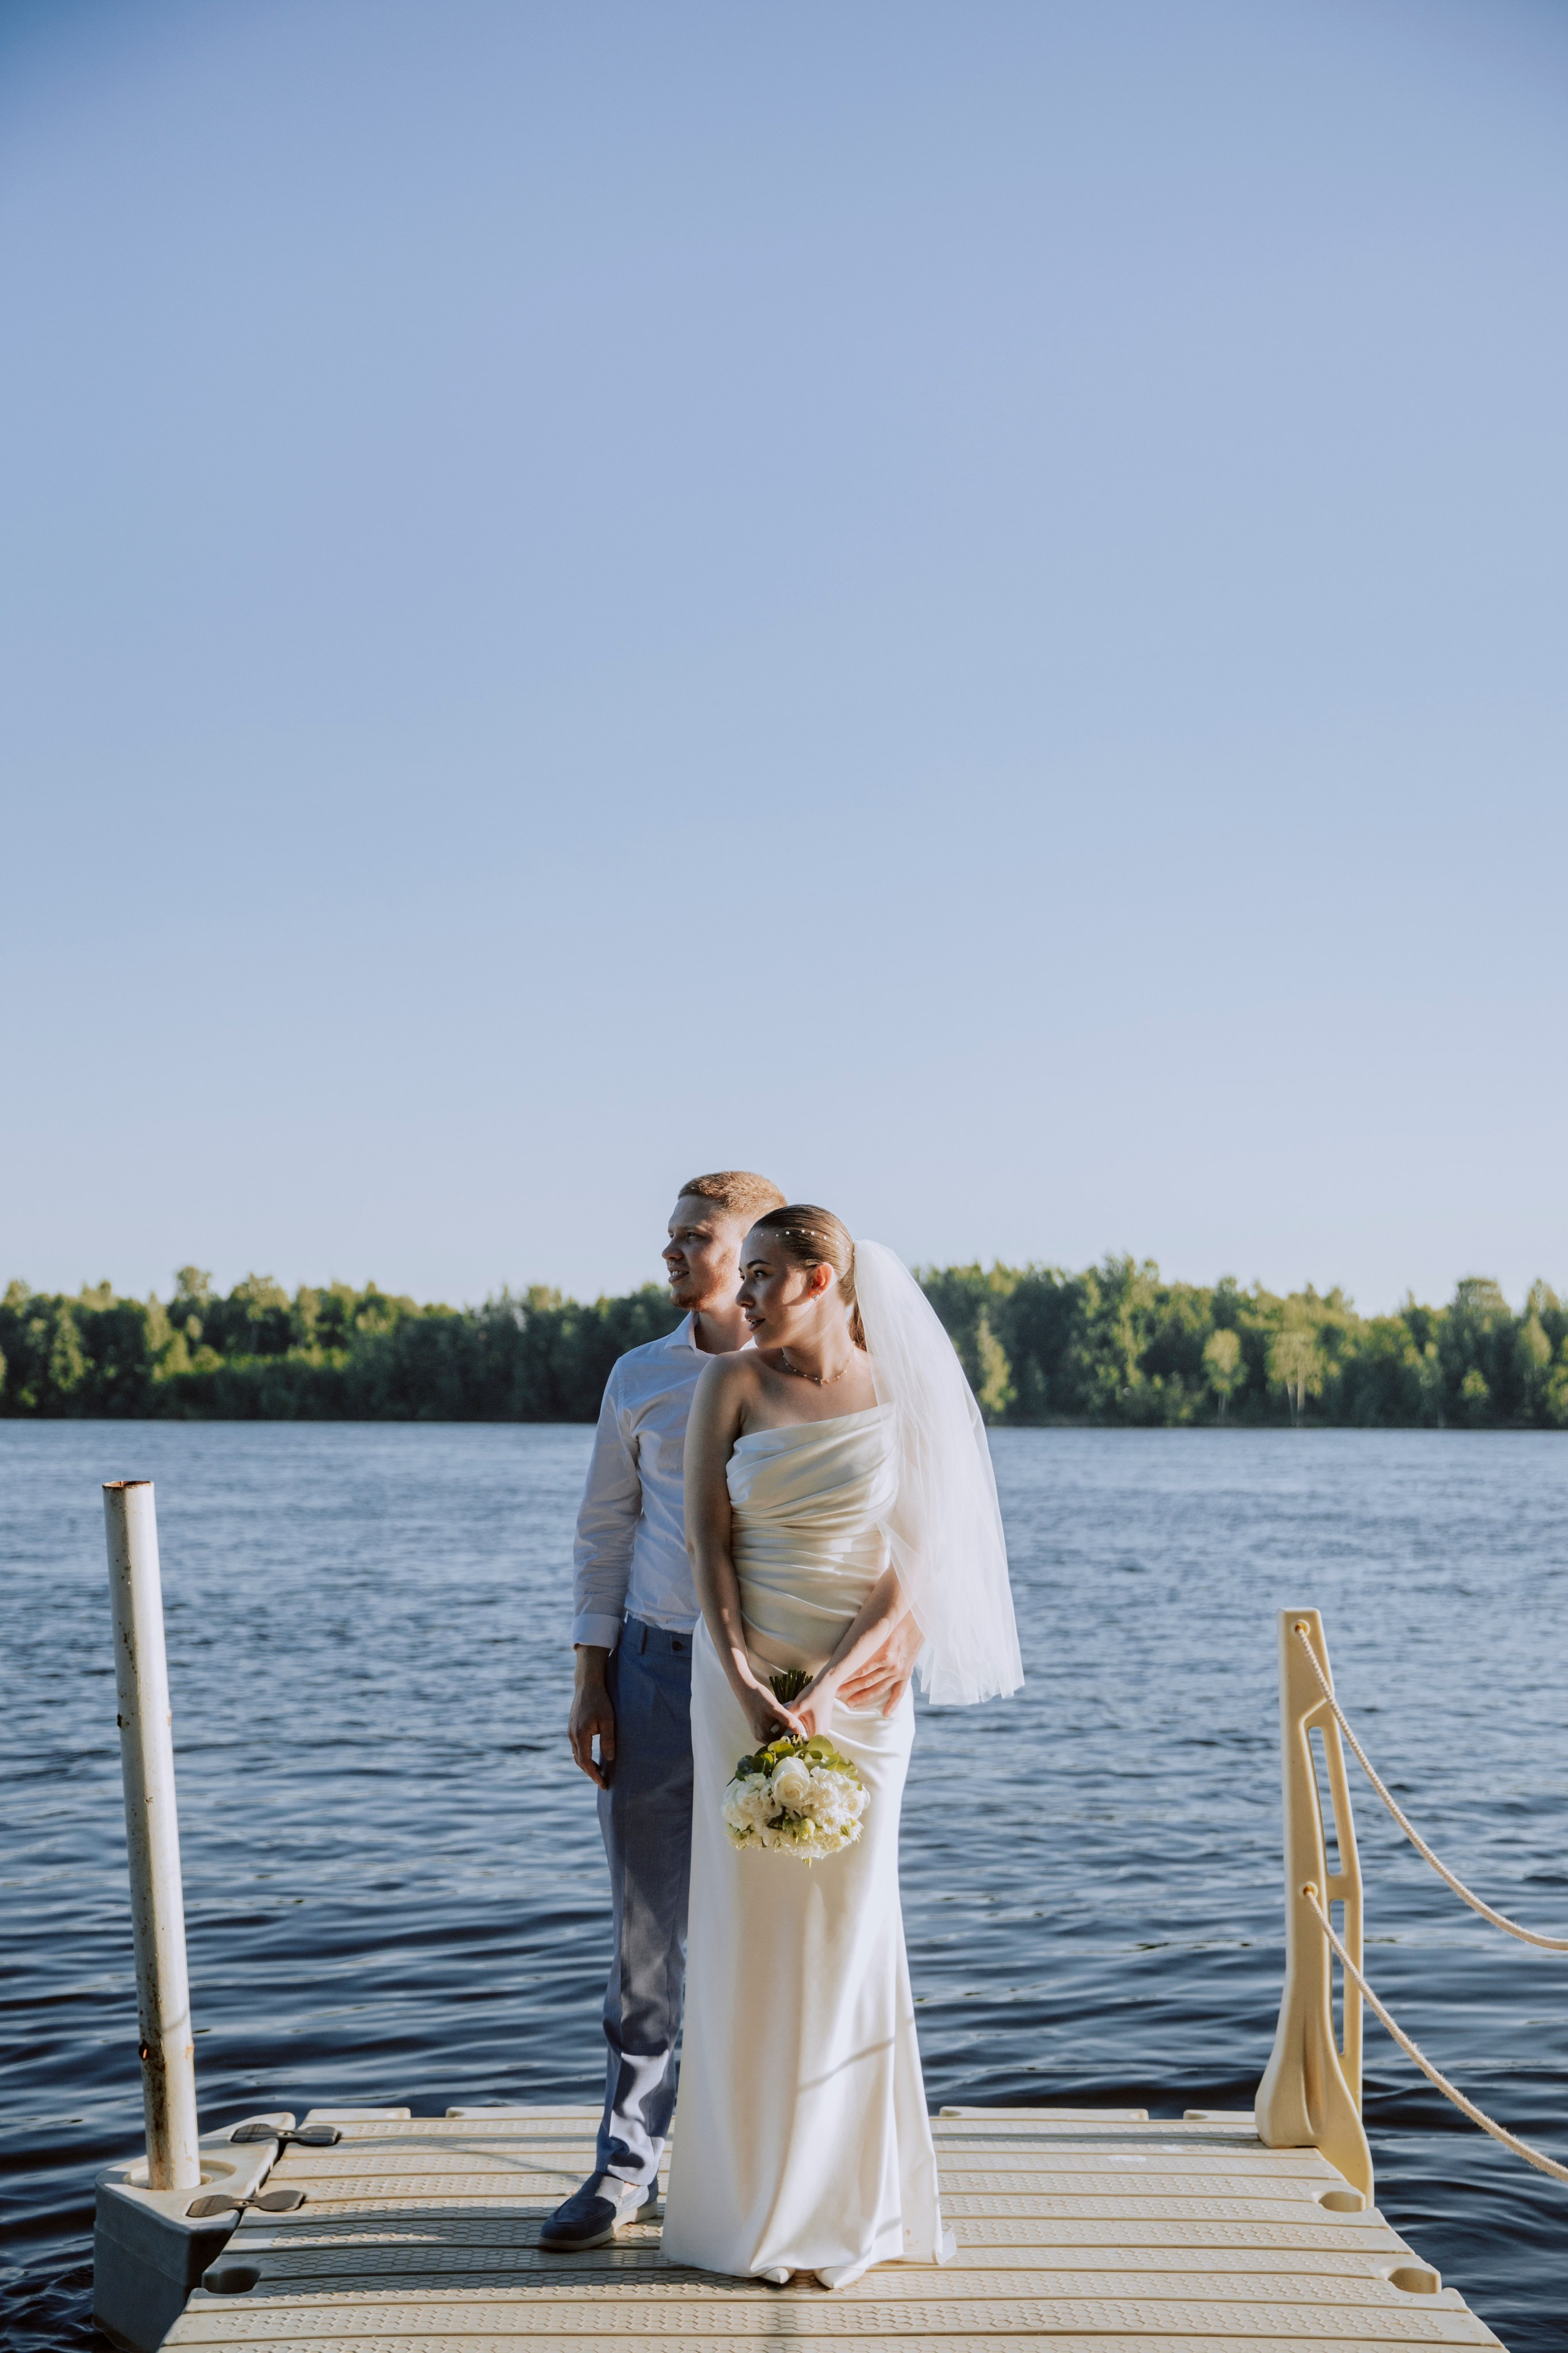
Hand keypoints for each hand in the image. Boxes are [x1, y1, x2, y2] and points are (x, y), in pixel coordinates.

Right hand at [569, 1647, 614, 1788]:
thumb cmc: (600, 1700)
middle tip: (602, 1782)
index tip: (603, 1785)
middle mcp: (572, 1735)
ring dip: (585, 1765)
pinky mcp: (572, 1726)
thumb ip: (608, 1740)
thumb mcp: (608, 1720)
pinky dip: (582, 1755)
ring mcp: (570, 1730)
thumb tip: (609, 1759)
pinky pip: (575, 1747)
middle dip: (590, 1773)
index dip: (594, 1775)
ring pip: (576, 1754)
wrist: (587, 1683)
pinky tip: (591, 1756)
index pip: (586, 1762)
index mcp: (580, 1735)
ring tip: (598, 1772)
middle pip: (579, 1761)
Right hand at [738, 1677, 803, 1749]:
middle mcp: (759, 1736)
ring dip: (784, 1731)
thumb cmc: (759, 1698)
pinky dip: (779, 1726)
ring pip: (775, 1734)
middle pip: (778, 1741)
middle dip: (789, 1736)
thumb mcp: (776, 1708)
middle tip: (800, 1730)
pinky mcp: (758, 1724)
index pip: (781, 1745)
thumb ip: (788, 1719)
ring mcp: (758, 1731)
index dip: (792, 1742)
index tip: (802, 1737)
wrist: (745, 1687)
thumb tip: (801, 1731)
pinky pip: (771, 1729)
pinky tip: (785, 1719)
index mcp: (763, 1736)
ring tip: (795, 1724)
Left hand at [789, 1674, 839, 1740]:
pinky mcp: (824, 1722)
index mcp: (817, 1732)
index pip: (803, 1744)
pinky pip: (813, 1728)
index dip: (792, 1743)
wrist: (826, 1684)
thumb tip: (775, 1729)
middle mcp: (823, 1733)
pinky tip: (799, 1721)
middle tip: (784, 1733)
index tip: (783, 1739)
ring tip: (789, 1727)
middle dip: (795, 1737)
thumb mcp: (797, 1707)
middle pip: (806, 1740)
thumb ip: (787, 1720)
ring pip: (809, 1734)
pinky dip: (806, 1727)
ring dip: (801, 1732)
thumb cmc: (812, 1695)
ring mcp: (825, 1727)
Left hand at [836, 1610, 923, 1716]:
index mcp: (884, 1654)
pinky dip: (893, 1703)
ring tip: (850, 1703)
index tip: (834, 1682)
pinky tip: (886, 1713)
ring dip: (863, 1696)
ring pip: (878, 1688)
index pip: (860, 1670)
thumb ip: (866, 1643)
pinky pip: (899, 1692)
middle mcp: (892, 1666)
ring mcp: (900, 1672)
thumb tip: (846, 1651)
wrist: (918, 1621)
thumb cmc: (895, 1621)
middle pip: (866, 1681)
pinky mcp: (906, 1674)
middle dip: (849, 1688)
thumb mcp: (879, 1630)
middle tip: (835, 1694)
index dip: (846, 1677)